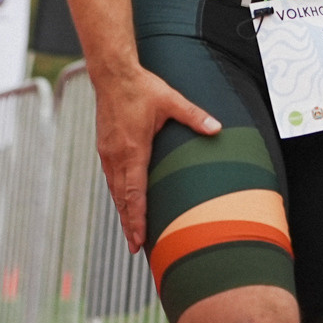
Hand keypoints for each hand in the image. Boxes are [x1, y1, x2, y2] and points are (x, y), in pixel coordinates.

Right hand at [93, 65, 221, 248]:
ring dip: (122, 211)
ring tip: (130, 231)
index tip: (139, 239)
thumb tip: (217, 127)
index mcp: (133, 151)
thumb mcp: (171, 101)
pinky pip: (111, 178)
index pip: (135, 193)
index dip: (137, 218)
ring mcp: (108, 153)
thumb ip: (194, 116)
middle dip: (129, 224)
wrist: (112, 74)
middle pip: (122, 199)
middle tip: (135, 247)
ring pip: (114, 190)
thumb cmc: (141, 88)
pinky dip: (117, 194)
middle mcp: (117, 156)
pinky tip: (123, 201)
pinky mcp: (105, 148)